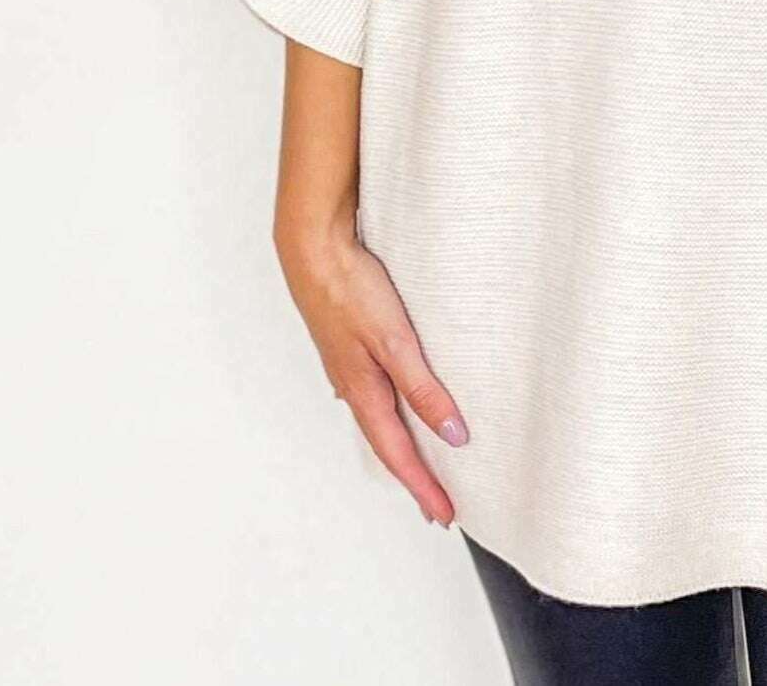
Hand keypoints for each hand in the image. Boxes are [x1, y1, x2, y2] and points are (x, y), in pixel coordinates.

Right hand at [278, 219, 469, 526]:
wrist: (312, 249)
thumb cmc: (351, 291)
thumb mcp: (395, 341)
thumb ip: (423, 388)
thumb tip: (454, 436)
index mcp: (364, 393)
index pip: (399, 454)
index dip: (424, 487)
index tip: (446, 516)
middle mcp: (352, 387)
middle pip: (387, 443)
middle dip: (413, 475)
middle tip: (435, 504)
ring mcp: (347, 367)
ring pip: (378, 417)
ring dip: (400, 445)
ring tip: (418, 464)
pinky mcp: (347, 345)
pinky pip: (371, 393)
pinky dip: (389, 412)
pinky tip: (391, 406)